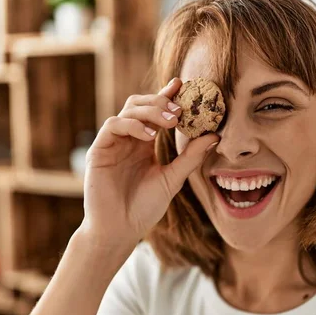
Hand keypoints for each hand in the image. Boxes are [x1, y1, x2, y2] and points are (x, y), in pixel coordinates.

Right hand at [80, 78, 219, 244]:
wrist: (120, 230)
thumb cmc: (144, 208)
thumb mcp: (173, 179)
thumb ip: (191, 157)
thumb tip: (215, 136)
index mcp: (144, 143)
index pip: (154, 112)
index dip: (166, 95)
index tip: (182, 84)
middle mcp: (128, 139)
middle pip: (140, 104)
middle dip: (160, 101)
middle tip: (180, 110)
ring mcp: (113, 143)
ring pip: (128, 110)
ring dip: (151, 110)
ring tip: (171, 121)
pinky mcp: (100, 150)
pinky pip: (114, 125)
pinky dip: (133, 125)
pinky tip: (150, 136)